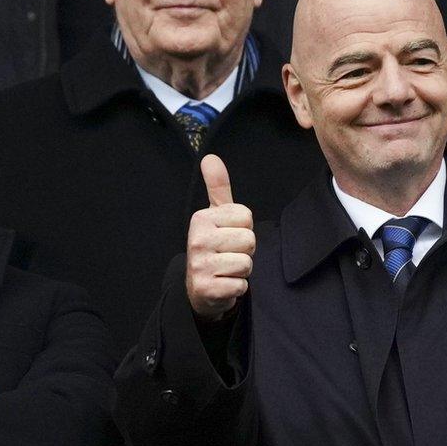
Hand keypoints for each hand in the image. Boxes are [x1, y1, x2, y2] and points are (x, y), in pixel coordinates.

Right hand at [186, 154, 253, 321]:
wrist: (200, 289)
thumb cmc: (214, 247)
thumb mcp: (216, 215)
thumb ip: (217, 188)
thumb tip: (210, 157)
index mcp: (201, 219)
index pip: (247, 217)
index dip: (243, 229)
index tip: (229, 236)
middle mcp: (197, 240)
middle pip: (249, 240)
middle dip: (244, 251)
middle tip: (228, 254)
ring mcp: (200, 265)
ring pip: (246, 263)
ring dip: (241, 270)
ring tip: (226, 269)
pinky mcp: (207, 288)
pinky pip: (241, 285)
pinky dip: (237, 287)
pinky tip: (224, 283)